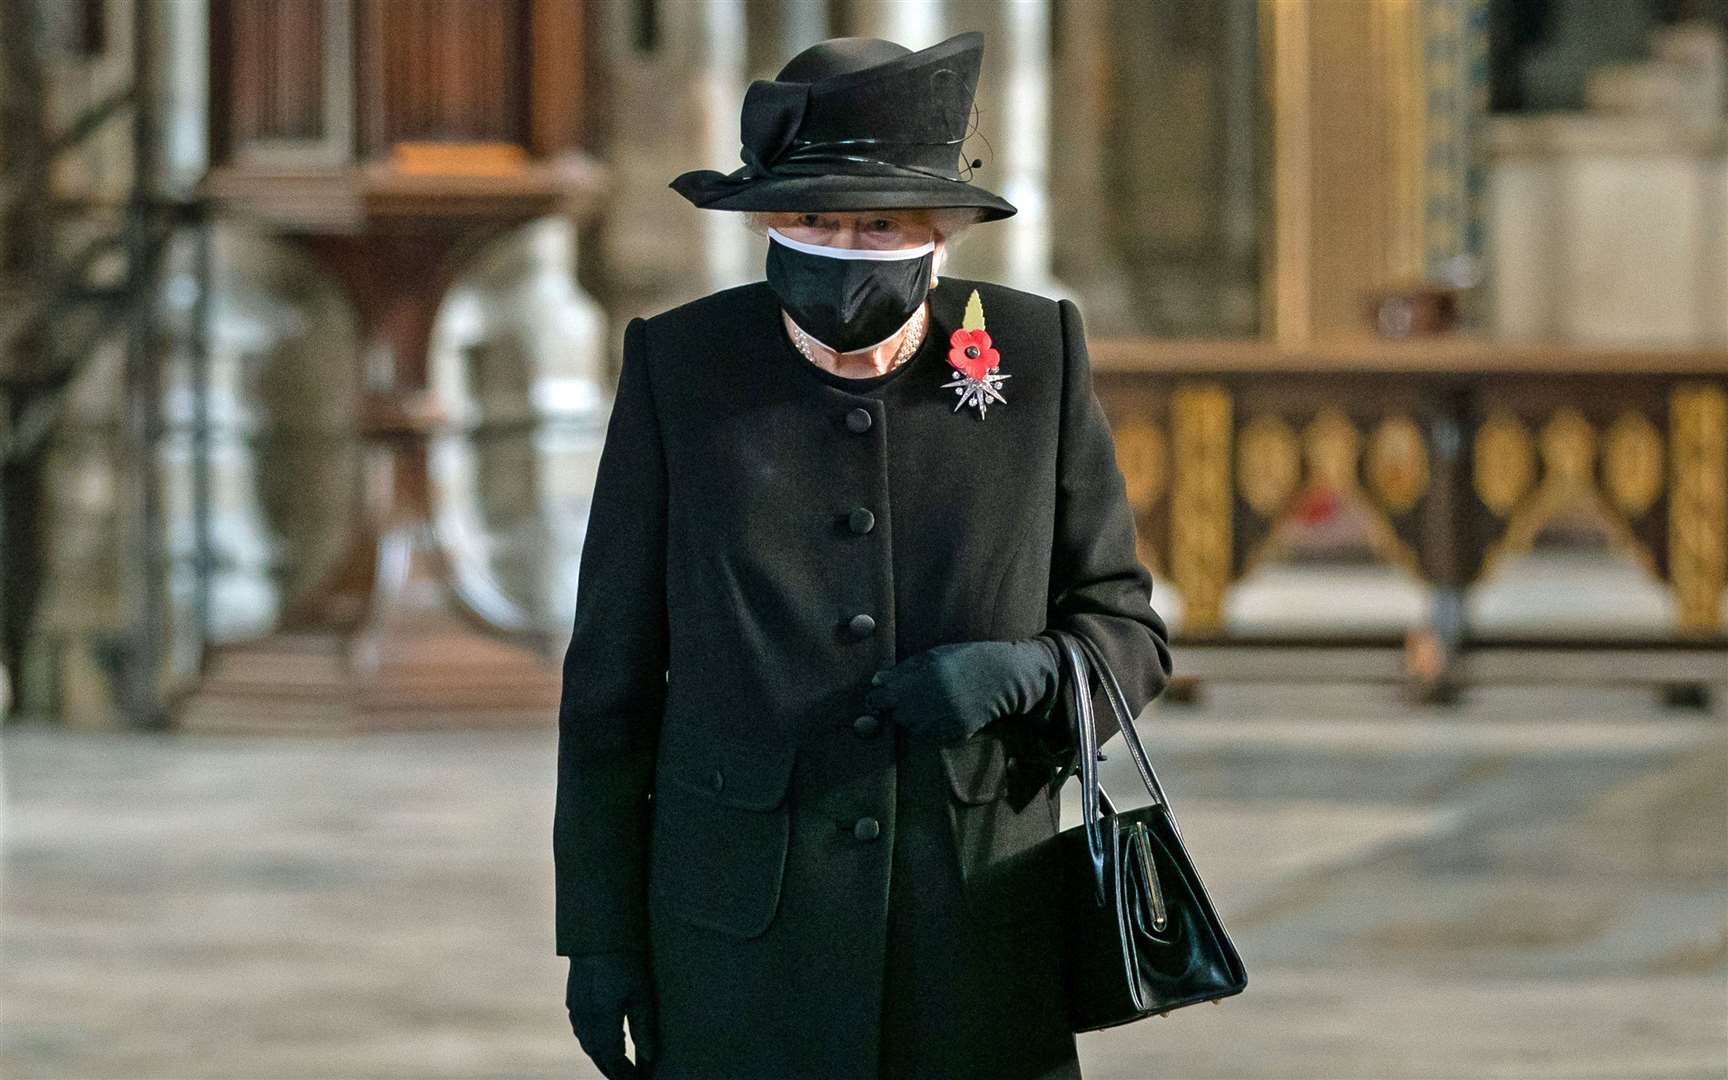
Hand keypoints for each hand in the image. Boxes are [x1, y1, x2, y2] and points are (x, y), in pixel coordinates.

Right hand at [566, 950, 655, 1078]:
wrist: (597, 936)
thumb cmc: (626, 960)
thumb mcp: (641, 993)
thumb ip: (644, 1027)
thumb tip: (649, 1057)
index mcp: (603, 1019)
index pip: (613, 1058)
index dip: (624, 1073)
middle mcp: (585, 1019)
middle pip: (598, 1055)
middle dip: (613, 1071)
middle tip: (628, 1079)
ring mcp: (576, 1011)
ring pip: (587, 1045)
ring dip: (602, 1058)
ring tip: (618, 1067)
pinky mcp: (573, 1002)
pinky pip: (582, 1032)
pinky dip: (593, 1044)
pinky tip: (602, 1044)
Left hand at [864, 636, 1060, 744]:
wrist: (1004, 676)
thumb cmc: (967, 659)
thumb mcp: (934, 655)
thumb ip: (904, 668)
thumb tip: (876, 680)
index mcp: (921, 678)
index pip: (881, 698)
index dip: (877, 698)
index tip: (879, 696)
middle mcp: (930, 701)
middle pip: (895, 715)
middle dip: (897, 708)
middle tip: (910, 698)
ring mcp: (943, 719)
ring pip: (911, 728)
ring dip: (913, 719)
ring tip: (929, 704)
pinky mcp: (955, 732)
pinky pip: (931, 736)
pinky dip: (931, 727)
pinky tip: (942, 712)